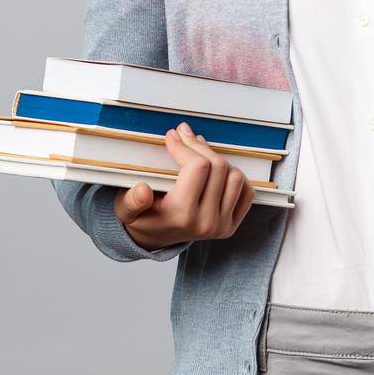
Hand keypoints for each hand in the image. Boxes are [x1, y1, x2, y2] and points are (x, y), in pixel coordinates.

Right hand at [113, 121, 255, 250]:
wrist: (154, 239)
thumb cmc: (142, 219)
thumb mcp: (126, 211)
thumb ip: (132, 202)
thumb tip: (142, 190)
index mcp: (182, 216)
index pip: (198, 167)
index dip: (185, 145)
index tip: (172, 136)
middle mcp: (206, 222)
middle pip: (218, 167)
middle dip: (199, 146)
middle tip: (184, 135)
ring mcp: (222, 225)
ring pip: (235, 176)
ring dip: (218, 159)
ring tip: (198, 153)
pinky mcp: (232, 224)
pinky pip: (246, 192)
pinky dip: (235, 176)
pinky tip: (216, 170)